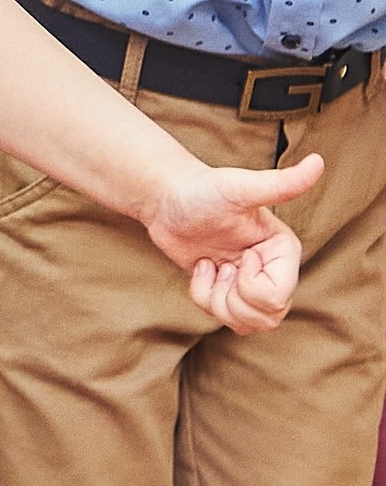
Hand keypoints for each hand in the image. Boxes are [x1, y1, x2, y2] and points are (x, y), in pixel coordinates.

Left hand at [141, 149, 321, 331]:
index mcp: (284, 252)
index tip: (240, 253)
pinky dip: (205, 298)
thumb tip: (318, 162)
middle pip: (267, 317)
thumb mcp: (239, 188)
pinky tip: (202, 269)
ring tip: (212, 267)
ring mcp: (250, 282)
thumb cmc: (202, 189)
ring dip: (218, 300)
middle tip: (221, 265)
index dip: (248, 282)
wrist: (167, 199)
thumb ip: (280, 184)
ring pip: (247, 323)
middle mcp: (273, 269)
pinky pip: (225, 319)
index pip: (277, 296)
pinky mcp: (228, 290)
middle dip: (233, 298)